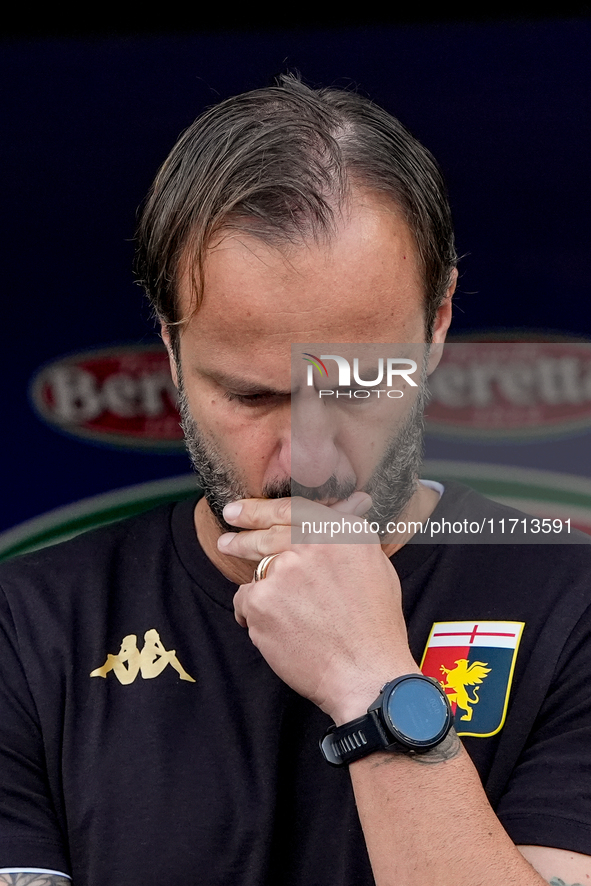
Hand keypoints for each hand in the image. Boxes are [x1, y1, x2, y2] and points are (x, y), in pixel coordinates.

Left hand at [219, 496, 419, 723]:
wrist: (366, 674)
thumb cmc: (375, 627)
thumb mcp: (375, 567)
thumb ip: (351, 534)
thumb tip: (354, 501)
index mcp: (341, 532)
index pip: (291, 509)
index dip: (259, 509)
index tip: (237, 510)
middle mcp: (311, 544)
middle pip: (266, 534)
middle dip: (241, 537)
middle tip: (227, 540)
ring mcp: (284, 571)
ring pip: (256, 571)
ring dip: (259, 587)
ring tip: (271, 610)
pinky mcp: (262, 601)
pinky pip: (245, 600)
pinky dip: (253, 615)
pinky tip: (275, 631)